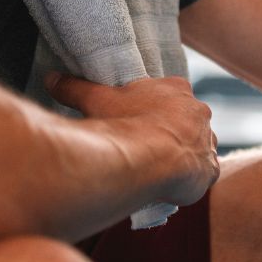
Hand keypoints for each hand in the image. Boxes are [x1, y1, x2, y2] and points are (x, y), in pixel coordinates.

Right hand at [46, 73, 219, 207]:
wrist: (151, 159)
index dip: (155, 107)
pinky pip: (203, 172)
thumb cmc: (125, 123)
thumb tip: (50, 78)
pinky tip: (173, 184)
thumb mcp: (96, 100)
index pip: (171, 94)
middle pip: (186, 120)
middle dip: (170, 131)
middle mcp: (199, 111)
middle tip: (146, 146)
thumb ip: (74, 88)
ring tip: (157, 168)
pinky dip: (191, 177)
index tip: (140, 119)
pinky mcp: (211, 168)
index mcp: (176, 88)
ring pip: (196, 146)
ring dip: (182, 154)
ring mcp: (208, 140)